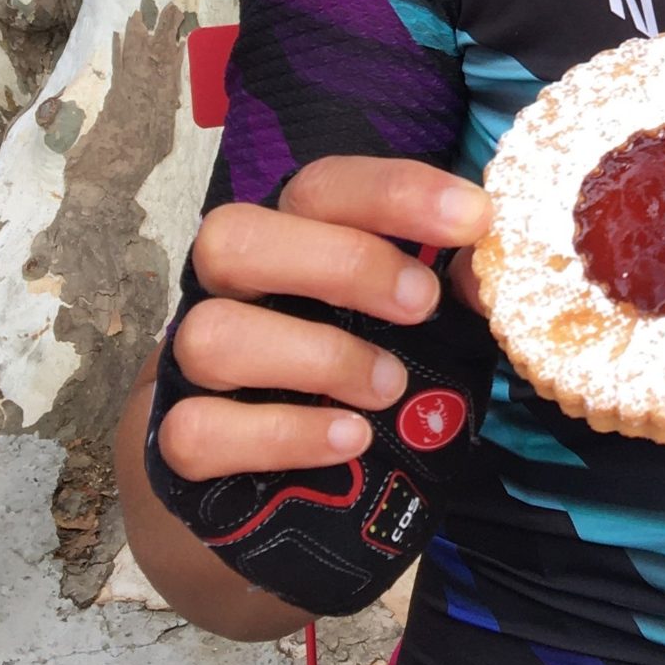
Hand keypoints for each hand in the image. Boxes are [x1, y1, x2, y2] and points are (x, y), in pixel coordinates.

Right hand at [155, 159, 489, 483]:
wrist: (283, 477)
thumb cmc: (363, 367)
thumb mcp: (417, 323)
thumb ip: (449, 289)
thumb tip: (486, 271)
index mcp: (288, 240)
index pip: (320, 187)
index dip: (396, 192)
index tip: (475, 217)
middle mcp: (231, 291)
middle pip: (234, 239)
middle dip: (341, 263)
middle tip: (424, 304)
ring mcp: (193, 366)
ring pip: (210, 335)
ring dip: (318, 356)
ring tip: (390, 387)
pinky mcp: (178, 444)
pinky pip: (196, 430)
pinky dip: (281, 435)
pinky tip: (349, 439)